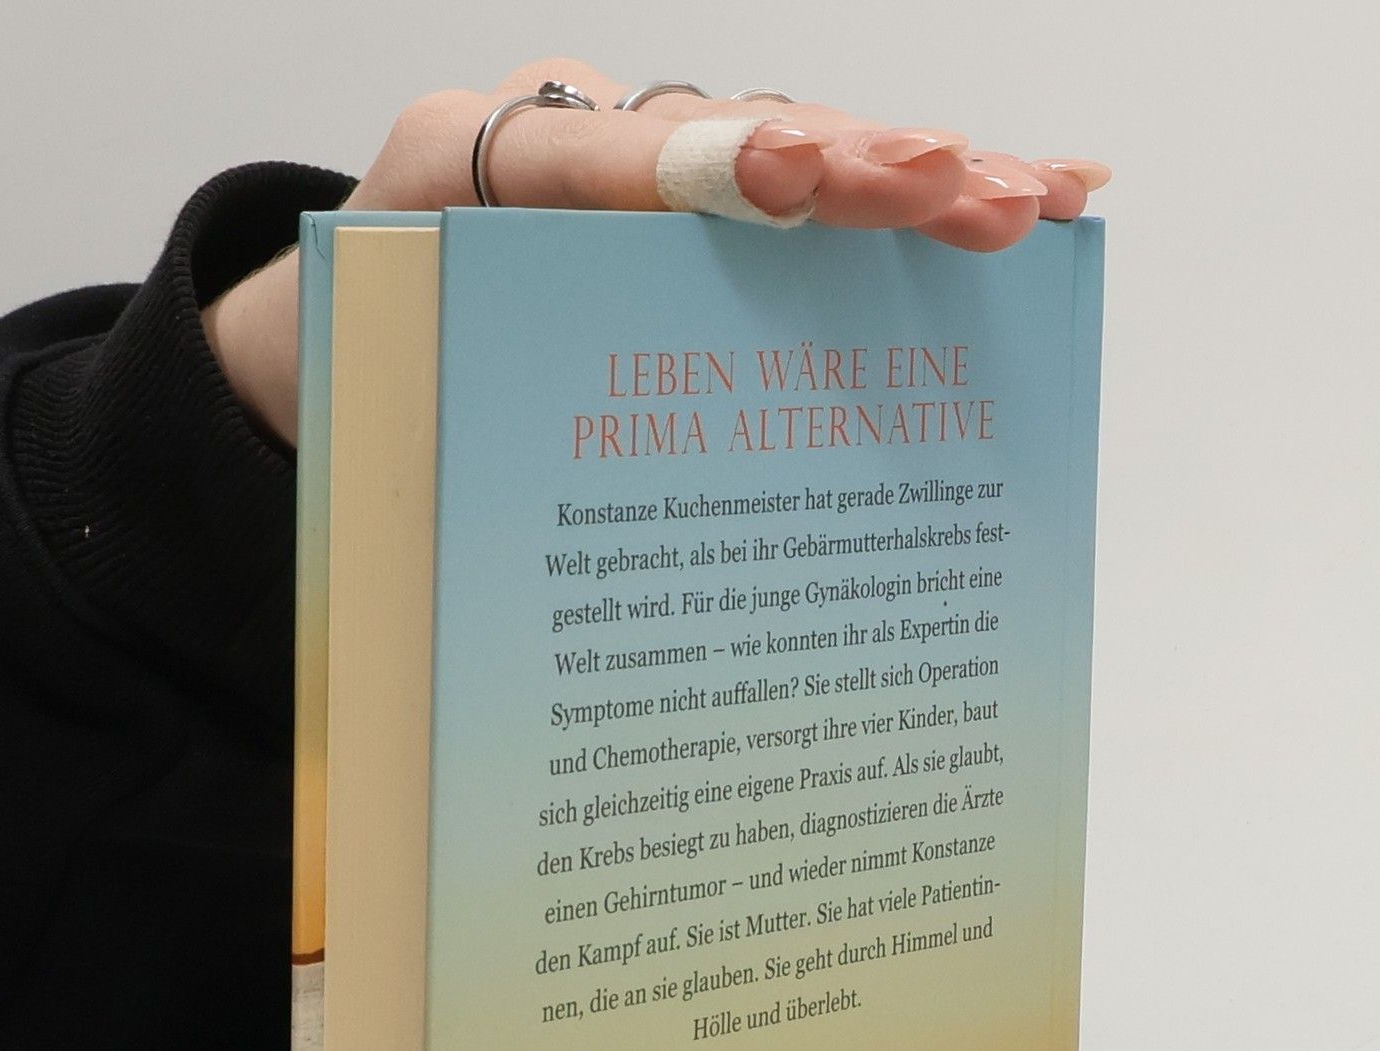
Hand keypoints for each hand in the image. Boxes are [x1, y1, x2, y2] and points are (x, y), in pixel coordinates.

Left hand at [204, 57, 1108, 448]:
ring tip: (1030, 201)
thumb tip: (591, 583)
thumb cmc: (374, 384)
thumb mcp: (385, 416)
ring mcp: (644, 162)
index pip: (589, 158)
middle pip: (725, 138)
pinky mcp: (697, 199)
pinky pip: (810, 187)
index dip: (698, 173)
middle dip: (847, 163)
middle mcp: (570, 143)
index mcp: (463, 172)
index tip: (798, 184)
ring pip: (791, 151)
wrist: (337, 327)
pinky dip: (918, 197)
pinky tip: (1041, 193)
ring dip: (917, 180)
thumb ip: (454, 435)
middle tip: (954, 190)